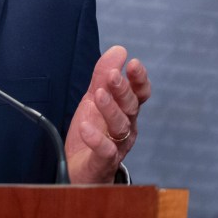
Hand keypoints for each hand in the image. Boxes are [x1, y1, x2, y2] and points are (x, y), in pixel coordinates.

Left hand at [65, 45, 150, 183]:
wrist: (78, 169)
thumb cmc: (91, 131)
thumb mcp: (93, 98)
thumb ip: (103, 75)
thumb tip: (119, 49)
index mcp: (125, 111)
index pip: (139, 94)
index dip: (139, 80)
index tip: (134, 63)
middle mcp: (126, 128)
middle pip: (130, 108)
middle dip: (122, 90)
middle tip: (112, 75)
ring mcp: (116, 146)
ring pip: (120, 127)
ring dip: (110, 110)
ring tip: (98, 95)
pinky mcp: (102, 162)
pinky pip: (104, 151)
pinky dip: (96, 140)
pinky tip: (86, 128)